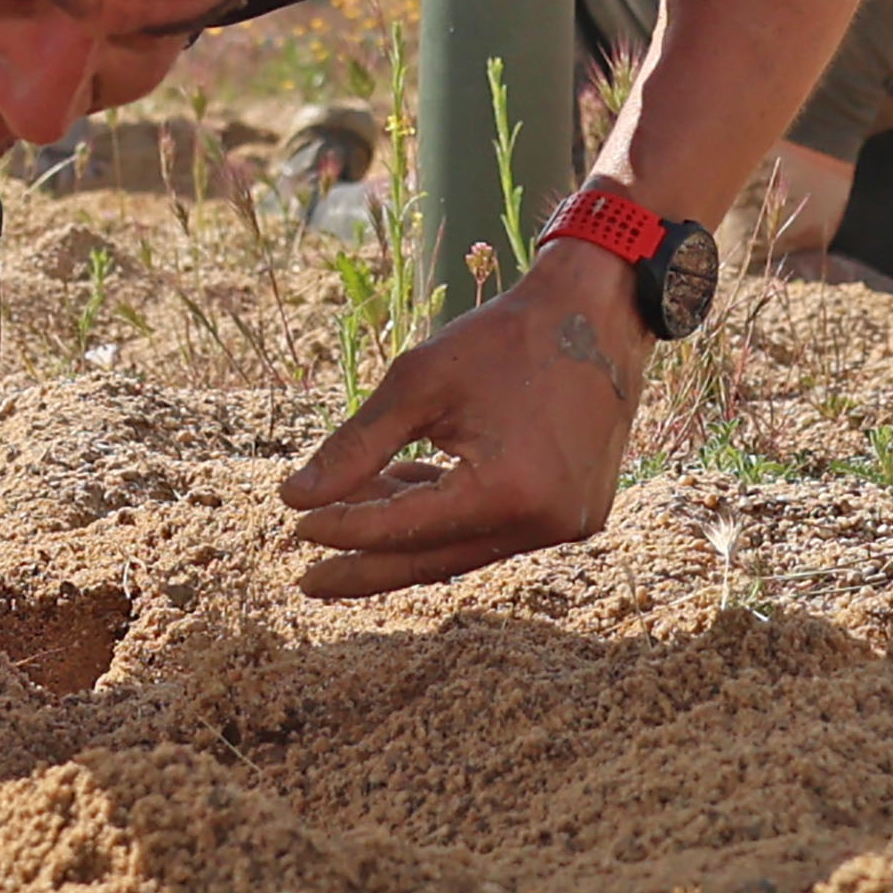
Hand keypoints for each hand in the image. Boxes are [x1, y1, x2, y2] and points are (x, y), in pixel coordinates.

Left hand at [277, 252, 650, 598]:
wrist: (599, 312)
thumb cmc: (507, 338)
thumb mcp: (420, 382)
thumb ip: (355, 446)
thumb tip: (292, 498)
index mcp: (509, 492)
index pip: (405, 529)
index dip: (344, 528)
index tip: (294, 521)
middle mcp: (544, 523)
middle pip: (435, 558)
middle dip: (367, 566)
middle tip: (308, 580)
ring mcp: (566, 523)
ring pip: (463, 546)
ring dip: (403, 535)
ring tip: (344, 524)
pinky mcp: (575, 512)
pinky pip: (494, 528)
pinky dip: (446, 516)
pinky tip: (400, 494)